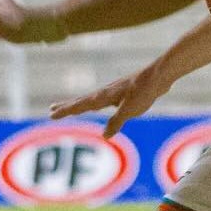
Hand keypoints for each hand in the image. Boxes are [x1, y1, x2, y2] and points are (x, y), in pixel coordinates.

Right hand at [49, 67, 168, 137]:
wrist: (159, 75)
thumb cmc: (144, 91)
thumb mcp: (129, 110)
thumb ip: (116, 122)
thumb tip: (105, 136)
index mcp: (103, 96)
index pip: (80, 105)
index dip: (65, 111)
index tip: (51, 114)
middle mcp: (105, 93)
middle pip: (81, 101)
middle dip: (66, 107)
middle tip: (51, 110)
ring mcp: (112, 92)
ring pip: (90, 100)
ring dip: (78, 104)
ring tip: (68, 107)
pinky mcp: (121, 92)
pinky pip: (101, 100)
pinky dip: (92, 103)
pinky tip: (97, 105)